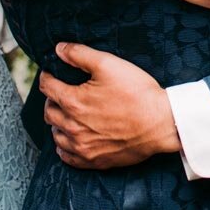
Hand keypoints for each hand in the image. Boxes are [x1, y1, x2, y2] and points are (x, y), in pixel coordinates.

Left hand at [41, 43, 178, 169]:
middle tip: (61, 92)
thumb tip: (58, 49)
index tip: (52, 74)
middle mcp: (73, 127)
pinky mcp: (94, 160)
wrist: (161, 123)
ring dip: (57, 123)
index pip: (47, 88)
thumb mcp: (109, 64)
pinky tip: (72, 138)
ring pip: (56, 135)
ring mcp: (83, 147)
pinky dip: (65, 146)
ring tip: (67, 114)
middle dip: (52, 99)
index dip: (48, 77)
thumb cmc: (137, 92)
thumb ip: (80, 54)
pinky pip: (67, 157)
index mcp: (73, 102)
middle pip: (48, 112)